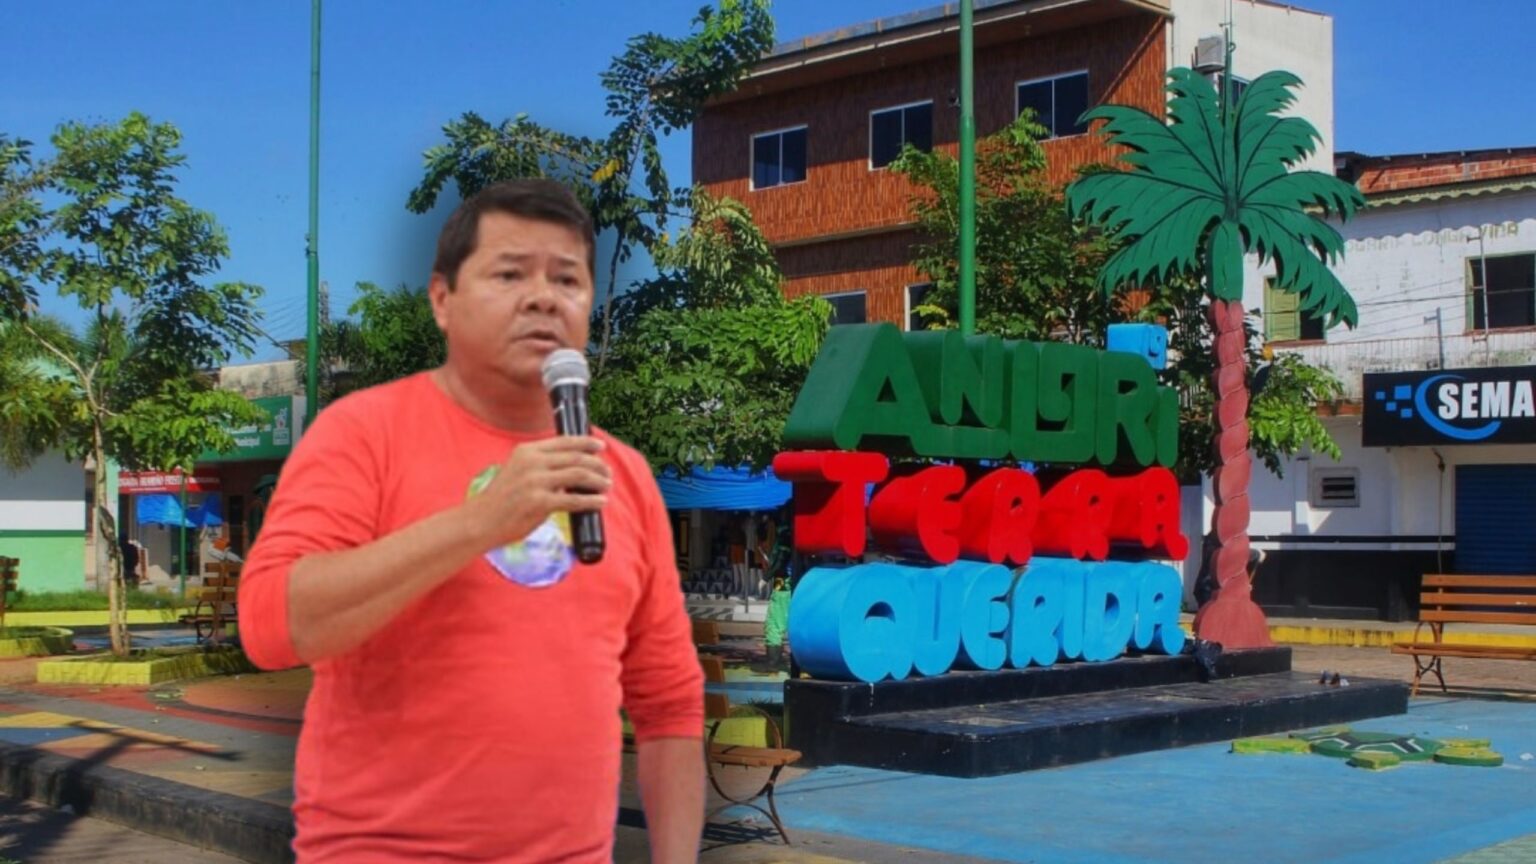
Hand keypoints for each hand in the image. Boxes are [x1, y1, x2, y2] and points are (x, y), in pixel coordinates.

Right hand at [462, 436, 611, 548]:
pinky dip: (591, 500)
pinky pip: (574, 499)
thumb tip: (571, 468)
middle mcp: (532, 462)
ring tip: (607, 485)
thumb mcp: (516, 470)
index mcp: (527, 451)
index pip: (564, 441)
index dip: (586, 442)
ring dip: (598, 480)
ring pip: (579, 475)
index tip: (600, 446)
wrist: (480, 521)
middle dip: (597, 464)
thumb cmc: (501, 499)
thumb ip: (539, 465)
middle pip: (576, 457)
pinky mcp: (540, 503)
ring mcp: (536, 482)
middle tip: (607, 472)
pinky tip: (601, 502)